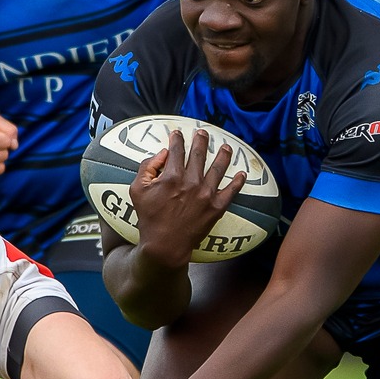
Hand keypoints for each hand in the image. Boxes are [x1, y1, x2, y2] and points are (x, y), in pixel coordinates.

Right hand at [129, 130, 244, 265]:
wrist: (165, 245)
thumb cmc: (149, 218)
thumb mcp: (137, 190)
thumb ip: (147, 167)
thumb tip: (163, 153)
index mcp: (171, 176)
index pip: (176, 150)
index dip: (177, 139)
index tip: (178, 133)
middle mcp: (191, 181)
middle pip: (199, 154)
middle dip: (201, 140)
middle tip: (203, 133)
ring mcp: (206, 194)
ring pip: (218, 168)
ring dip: (223, 155)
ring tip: (226, 147)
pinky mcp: (216, 207)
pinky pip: (231, 191)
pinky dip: (237, 182)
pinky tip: (242, 174)